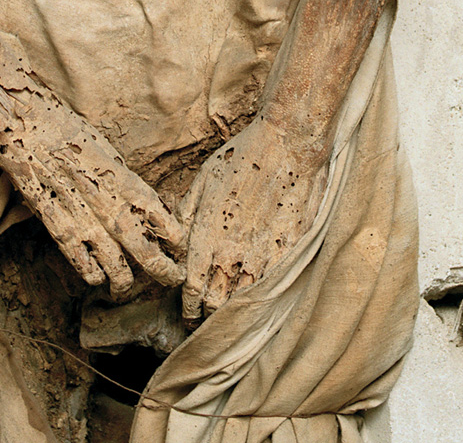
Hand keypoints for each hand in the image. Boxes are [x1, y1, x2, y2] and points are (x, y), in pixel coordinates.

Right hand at [0, 62, 185, 298]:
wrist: (24, 119)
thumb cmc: (65, 128)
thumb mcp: (102, 148)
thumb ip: (118, 177)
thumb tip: (134, 200)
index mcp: (120, 174)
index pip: (156, 212)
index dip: (172, 233)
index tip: (181, 245)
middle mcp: (105, 199)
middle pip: (141, 245)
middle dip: (160, 267)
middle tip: (173, 277)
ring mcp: (80, 214)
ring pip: (112, 262)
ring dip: (124, 280)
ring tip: (128, 287)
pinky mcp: (53, 222)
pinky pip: (79, 260)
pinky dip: (91, 273)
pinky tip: (97, 278)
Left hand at [179, 117, 327, 327]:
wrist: (288, 142)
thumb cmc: (244, 154)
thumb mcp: (205, 177)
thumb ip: (187, 213)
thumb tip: (174, 241)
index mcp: (208, 234)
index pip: (192, 287)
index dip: (189, 305)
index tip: (188, 313)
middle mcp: (232, 250)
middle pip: (215, 301)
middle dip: (208, 314)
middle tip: (206, 321)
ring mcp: (262, 253)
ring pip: (243, 300)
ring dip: (234, 312)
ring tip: (230, 319)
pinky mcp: (288, 251)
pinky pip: (271, 287)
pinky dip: (262, 299)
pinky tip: (258, 303)